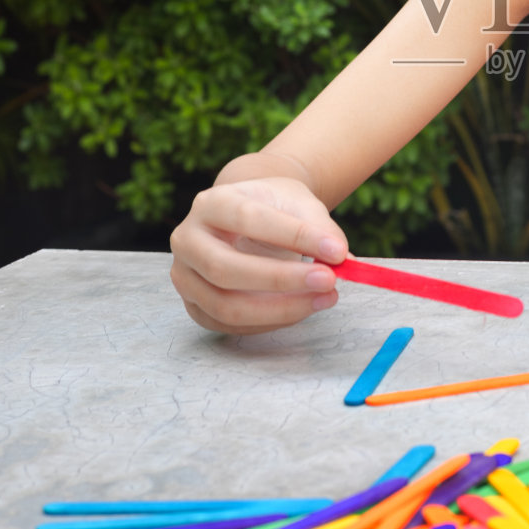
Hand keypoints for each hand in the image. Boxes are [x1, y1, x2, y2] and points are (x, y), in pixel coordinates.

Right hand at [169, 177, 349, 333]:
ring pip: (226, 306)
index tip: (336, 251)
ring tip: (324, 298)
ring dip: (280, 309)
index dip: (294, 237)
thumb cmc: (273, 208)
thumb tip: (343, 259)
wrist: (246, 218)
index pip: (249, 220)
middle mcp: (188, 240)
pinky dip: (271, 322)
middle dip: (282, 280)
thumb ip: (319, 227)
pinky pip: (230, 325)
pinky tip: (302, 309)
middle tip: (329, 280)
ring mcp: (185, 277)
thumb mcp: (297, 203)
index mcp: (211, 204)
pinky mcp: (195, 306)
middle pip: (226, 269)